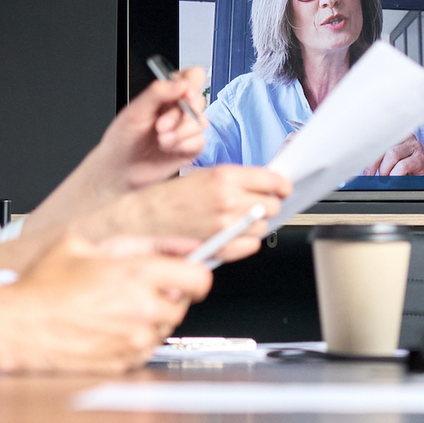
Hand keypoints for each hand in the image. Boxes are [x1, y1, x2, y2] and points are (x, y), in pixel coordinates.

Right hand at [0, 233, 212, 372]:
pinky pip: (146, 348)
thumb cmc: (43, 285)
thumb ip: (142, 242)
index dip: (195, 275)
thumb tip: (180, 245)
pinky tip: (108, 327)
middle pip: (183, 304)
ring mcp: (134, 339)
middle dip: (167, 296)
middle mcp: (142, 309)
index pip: (199, 279)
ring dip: (150, 318)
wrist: (16, 325)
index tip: (187, 275)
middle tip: (138, 289)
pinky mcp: (124, 362)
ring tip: (116, 308)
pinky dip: (135, 338)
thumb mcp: (86, 244)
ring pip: (165, 327)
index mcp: (137, 274)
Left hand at [85, 66, 208, 195]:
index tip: (183, 95)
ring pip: (201, 122)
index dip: (192, 83)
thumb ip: (157, 93)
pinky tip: (169, 149)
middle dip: (180, 115)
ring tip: (161, 140)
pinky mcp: (190, 147)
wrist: (119, 171)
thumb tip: (181, 83)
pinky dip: (184, 146)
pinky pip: (200, 141)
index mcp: (166, 94)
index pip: (192, 77)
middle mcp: (179, 109)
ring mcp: (186, 129)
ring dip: (181, 133)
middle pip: (199, 100)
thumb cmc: (122, 140)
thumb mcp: (135, 112)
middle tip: (160, 126)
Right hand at [102, 165, 287, 256]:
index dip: (280, 185)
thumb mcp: (202, 175)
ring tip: (236, 219)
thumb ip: (235, 180)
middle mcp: (228, 201)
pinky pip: (250, 246)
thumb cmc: (166, 198)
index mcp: (225, 177)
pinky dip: (246, 241)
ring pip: (262, 226)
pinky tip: (232, 234)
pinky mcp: (220, 247)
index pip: (273, 180)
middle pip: (272, 205)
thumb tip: (264, 185)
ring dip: (255, 223)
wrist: (142, 221)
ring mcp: (226, 226)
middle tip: (255, 202)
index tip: (281, 187)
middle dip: (267, 203)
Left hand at [365, 133, 423, 175]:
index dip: (367, 152)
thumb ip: (378, 159)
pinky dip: (395, 175)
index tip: (361, 165)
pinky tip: (394, 179)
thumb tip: (362, 168)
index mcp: (398, 134)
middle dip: (373, 162)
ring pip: (392, 154)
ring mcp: (415, 147)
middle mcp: (407, 137)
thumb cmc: (406, 169)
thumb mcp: (390, 161)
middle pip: (383, 144)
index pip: (378, 137)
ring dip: (385, 169)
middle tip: (370, 175)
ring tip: (385, 178)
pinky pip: (403, 165)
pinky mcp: (421, 159)